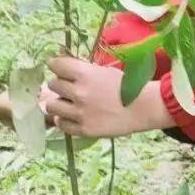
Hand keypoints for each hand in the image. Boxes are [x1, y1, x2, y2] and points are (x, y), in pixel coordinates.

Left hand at [40, 56, 173, 137]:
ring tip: (68, 104)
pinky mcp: (83, 129)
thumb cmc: (127, 86)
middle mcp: (79, 92)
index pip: (55, 65)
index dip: (57, 66)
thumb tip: (61, 66)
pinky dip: (64, 119)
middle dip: (60, 85)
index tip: (60, 69)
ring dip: (58, 103)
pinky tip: (73, 116)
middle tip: (70, 88)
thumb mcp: (104, 71)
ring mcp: (80, 113)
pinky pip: (61, 124)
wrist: (144, 107)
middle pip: (52, 85)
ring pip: (51, 106)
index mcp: (85, 74)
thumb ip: (83, 70)